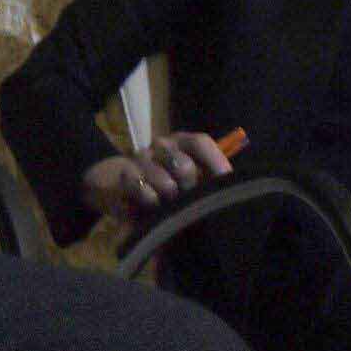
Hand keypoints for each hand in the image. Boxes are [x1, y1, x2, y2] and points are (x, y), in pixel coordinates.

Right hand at [79, 128, 235, 225]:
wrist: (119, 187)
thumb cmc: (164, 183)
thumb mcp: (189, 180)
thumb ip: (208, 179)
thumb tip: (231, 187)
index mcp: (181, 143)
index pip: (200, 143)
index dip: (215, 162)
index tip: (226, 182)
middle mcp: (162, 146)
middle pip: (184, 165)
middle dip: (190, 188)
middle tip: (189, 198)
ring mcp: (141, 159)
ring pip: (165, 182)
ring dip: (170, 198)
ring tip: (170, 206)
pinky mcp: (125, 176)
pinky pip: (143, 190)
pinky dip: (151, 202)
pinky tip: (153, 206)